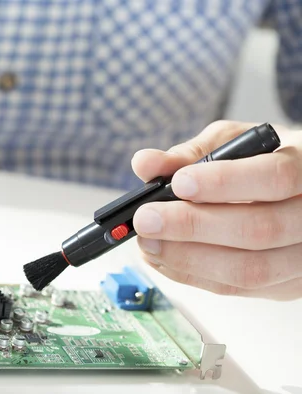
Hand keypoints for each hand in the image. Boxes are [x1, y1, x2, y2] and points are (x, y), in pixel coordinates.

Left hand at [131, 120, 301, 300]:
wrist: (296, 191)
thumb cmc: (261, 160)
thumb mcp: (232, 142)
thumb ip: (190, 153)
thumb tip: (145, 164)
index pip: (275, 177)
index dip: (224, 183)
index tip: (177, 183)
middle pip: (260, 230)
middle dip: (193, 226)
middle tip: (146, 219)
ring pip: (251, 270)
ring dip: (188, 258)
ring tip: (148, 242)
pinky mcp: (288, 286)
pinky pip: (239, 289)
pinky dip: (193, 275)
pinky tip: (163, 259)